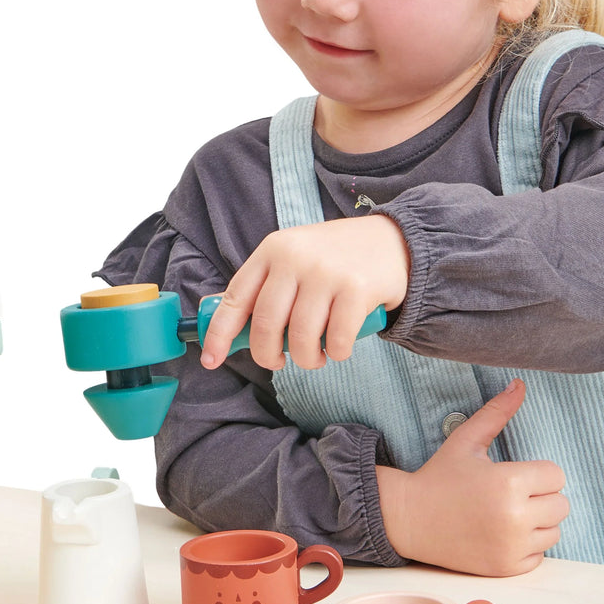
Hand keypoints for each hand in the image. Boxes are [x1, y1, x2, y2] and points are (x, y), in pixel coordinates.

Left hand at [200, 216, 409, 370]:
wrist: (393, 241)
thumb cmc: (334, 259)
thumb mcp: (292, 258)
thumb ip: (263, 287)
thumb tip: (218, 319)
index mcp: (272, 250)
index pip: (235, 297)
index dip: (219, 333)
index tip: (210, 360)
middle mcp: (295, 257)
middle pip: (265, 324)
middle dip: (267, 355)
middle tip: (278, 362)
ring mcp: (327, 272)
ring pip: (301, 338)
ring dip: (306, 359)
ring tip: (315, 357)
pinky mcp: (357, 289)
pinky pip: (336, 341)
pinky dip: (337, 353)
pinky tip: (340, 346)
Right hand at [377, 380, 567, 576]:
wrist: (409, 519)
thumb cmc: (440, 476)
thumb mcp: (466, 441)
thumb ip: (497, 412)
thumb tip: (520, 383)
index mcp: (508, 482)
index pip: (556, 475)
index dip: (536, 472)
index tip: (513, 474)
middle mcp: (514, 517)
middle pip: (561, 505)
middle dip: (540, 497)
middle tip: (510, 494)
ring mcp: (511, 546)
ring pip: (554, 531)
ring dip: (536, 522)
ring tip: (506, 513)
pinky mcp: (507, 568)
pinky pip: (539, 556)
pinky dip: (525, 546)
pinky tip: (501, 534)